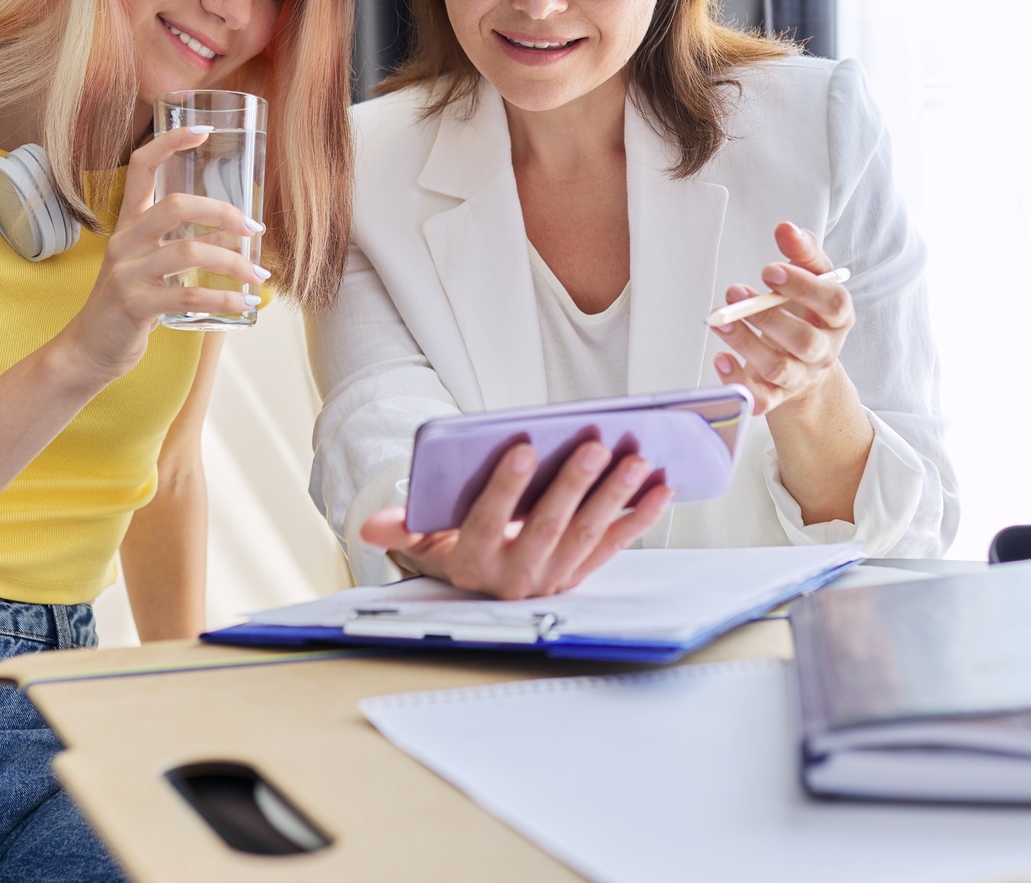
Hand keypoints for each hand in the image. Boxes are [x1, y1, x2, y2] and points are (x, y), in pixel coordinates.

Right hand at [56, 126, 266, 379]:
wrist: (90, 349)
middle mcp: (124, 241)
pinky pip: (188, 296)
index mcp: (128, 224)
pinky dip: (223, 298)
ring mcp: (126, 273)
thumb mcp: (148, 265)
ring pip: (189, 251)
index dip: (170, 143)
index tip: (204, 131)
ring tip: (259, 277)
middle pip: (177, 206)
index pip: (142, 167)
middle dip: (223, 212)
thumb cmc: (128, 303)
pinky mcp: (134, 306)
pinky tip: (244, 304)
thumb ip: (182, 244)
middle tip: (254, 230)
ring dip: (234, 263)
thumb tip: (238, 236)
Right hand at [358, 436, 674, 599]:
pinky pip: (615, 544)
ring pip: (587, 535)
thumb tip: (370, 528)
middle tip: (593, 445)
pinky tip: (660, 488)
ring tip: (635, 459)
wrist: (481, 586)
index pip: (488, 521)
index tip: (524, 447)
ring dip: (614, 498)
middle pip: (547, 528)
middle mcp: (516, 576)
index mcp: (473, 561)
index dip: (506, 487)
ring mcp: (555, 577)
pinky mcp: (583, 572)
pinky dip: (639, 517)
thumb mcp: (424, 539)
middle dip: (572, 486)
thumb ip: (403, 528)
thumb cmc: (453, 544)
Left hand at [711, 222, 854, 417]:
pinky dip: (739, 382)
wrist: (806, 362)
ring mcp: (800, 376)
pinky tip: (721, 359)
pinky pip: (760, 398)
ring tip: (719, 320)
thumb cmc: (806, 310)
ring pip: (777, 368)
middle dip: (768, 317)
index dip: (803, 287)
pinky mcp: (776, 396)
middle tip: (735, 292)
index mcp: (838, 318)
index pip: (831, 304)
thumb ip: (802, 251)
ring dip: (745, 343)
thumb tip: (786, 229)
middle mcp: (823, 351)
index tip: (768, 269)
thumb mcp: (811, 277)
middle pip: (804, 341)